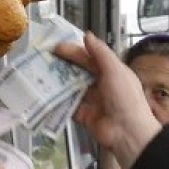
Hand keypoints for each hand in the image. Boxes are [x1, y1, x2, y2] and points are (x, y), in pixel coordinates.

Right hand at [55, 33, 161, 168]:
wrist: (127, 132)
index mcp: (112, 72)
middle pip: (79, 71)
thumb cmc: (126, 99)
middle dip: (63, 65)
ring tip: (41, 74)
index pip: (90, 58)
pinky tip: (47, 94)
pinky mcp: (84, 115)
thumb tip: (87, 36)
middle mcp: (102, 85)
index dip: (74, 51)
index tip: (57, 47)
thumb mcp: (115, 70)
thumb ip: (101, 53)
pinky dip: (59, 101)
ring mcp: (92, 101)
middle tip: (45, 59)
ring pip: (72, 88)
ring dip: (59, 82)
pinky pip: (69, 106)